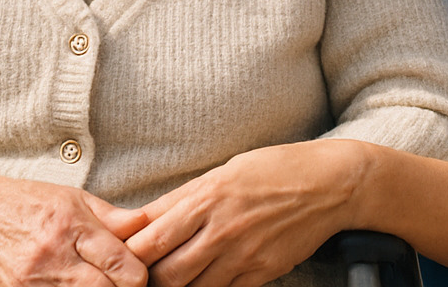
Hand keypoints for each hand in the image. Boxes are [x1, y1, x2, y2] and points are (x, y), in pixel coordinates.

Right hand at [0, 170, 149, 286]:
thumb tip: (150, 226)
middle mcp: (52, 257)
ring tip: (99, 283)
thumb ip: (112, 218)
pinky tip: (75, 286)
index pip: (124, 266)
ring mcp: (33, 283)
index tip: (140, 274)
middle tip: (123, 284)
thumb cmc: (24, 203)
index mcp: (71, 225)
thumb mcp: (72, 198)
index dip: (140, 276)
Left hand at [126, 140, 367, 286]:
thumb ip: (178, 200)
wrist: (328, 185)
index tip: (119, 258)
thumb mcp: (221, 173)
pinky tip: (202, 284)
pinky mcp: (262, 273)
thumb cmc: (272, 171)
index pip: (151, 239)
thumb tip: (138, 219)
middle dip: (148, 280)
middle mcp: (221, 230)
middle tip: (139, 278)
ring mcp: (243, 255)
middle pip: (166, 274)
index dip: (128, 255)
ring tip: (169, 280)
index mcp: (206, 198)